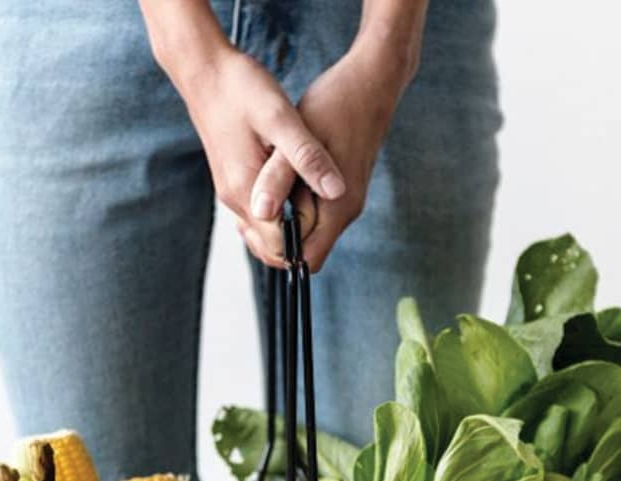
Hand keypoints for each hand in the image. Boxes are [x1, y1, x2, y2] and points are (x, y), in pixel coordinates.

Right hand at [166, 48, 347, 245]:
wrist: (205, 70)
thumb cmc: (241, 89)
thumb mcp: (282, 118)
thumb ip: (307, 157)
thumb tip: (336, 191)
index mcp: (246, 191)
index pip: (278, 247)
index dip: (308, 240)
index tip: (331, 215)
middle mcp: (235, 198)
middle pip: (269, 247)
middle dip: (301, 238)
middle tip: (328, 207)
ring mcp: (231, 190)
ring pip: (264, 231)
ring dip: (292, 224)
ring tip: (317, 194)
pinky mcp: (234, 179)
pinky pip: (259, 211)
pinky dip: (281, 210)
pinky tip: (299, 185)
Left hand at [243, 45, 415, 270]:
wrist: (371, 81)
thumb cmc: (336, 104)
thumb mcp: (299, 137)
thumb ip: (279, 178)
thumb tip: (261, 213)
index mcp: (338, 207)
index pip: (304, 259)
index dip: (274, 249)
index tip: (249, 222)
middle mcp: (345, 210)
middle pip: (303, 248)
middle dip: (273, 234)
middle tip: (248, 202)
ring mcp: (344, 200)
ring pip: (304, 228)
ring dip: (280, 215)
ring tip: (258, 187)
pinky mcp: (338, 187)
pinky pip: (309, 209)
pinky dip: (289, 200)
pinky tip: (272, 176)